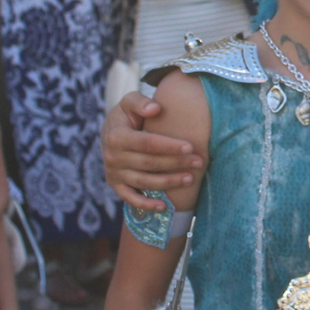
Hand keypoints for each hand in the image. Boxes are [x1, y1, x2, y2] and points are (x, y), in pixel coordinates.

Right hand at [103, 93, 197, 210]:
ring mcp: (114, 173)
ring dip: (168, 182)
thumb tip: (155, 108)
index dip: (169, 146)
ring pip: (144, 181)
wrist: (110, 131)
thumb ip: (140, 102)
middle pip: (149, 163)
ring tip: (191, 179)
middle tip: (199, 162)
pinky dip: (146, 204)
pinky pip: (131, 198)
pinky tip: (164, 207)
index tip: (190, 147)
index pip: (147, 143)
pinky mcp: (116, 185)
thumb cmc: (128, 115)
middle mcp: (112, 157)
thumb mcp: (129, 102)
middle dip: (176, 163)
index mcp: (116, 136)